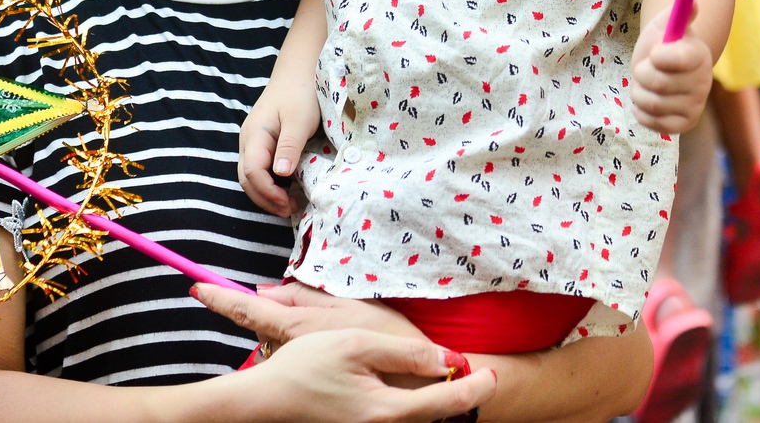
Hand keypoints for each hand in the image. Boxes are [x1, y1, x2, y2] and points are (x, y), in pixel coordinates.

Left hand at [195, 281, 426, 355]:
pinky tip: (319, 353)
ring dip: (280, 338)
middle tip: (241, 301)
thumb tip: (263, 291)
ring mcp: (302, 365)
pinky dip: (296, 354)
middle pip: (261, 329)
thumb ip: (303, 297)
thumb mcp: (348, 307)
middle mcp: (293, 348)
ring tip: (298, 332)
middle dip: (252, 314)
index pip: (251, 310)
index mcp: (299, 326)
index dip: (222, 299)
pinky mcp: (312, 381)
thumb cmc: (385, 336)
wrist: (416, 374)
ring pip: (275, 347)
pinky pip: (293, 361)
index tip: (195, 287)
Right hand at [241, 75, 322, 216]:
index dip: (268, 193)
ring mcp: (253, 142)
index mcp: (255, 135)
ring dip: (267, 194)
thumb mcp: (299, 119)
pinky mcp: (262, 143)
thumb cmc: (301, 94)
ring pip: (251, 176)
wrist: (298, 73)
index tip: (287, 204)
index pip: (253, 173)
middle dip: (265, 199)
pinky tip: (287, 189)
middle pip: (247, 179)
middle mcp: (248, 141)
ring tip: (289, 205)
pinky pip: (259, 169)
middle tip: (288, 211)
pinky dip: (270, 184)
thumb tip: (281, 175)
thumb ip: (290, 146)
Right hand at [247, 329, 496, 422]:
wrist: (264, 403)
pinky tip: (417, 392)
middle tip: (482, 377)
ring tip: (454, 382)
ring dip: (439, 404)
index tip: (495, 373)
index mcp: (388, 412)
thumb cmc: (305, 369)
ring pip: (419, 421)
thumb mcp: (357, 344)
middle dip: (463, 398)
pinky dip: (417, 410)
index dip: (477, 387)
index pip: (449, 402)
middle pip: (438, 417)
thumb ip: (405, 353)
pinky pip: (400, 422)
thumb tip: (447, 361)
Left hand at [630, 16, 713, 134]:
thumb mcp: (665, 24)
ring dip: (639, 92)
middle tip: (646, 68)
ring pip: (652, 104)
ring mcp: (695, 104)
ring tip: (646, 84)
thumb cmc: (663, 43)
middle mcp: (702, 82)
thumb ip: (677, 12)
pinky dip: (642, 113)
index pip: (678, 59)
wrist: (665, 68)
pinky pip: (654, 123)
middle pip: (658, 84)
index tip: (653, 53)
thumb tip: (693, 2)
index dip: (658, 57)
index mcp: (699, 54)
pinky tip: (647, 101)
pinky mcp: (685, 123)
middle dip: (641, 74)